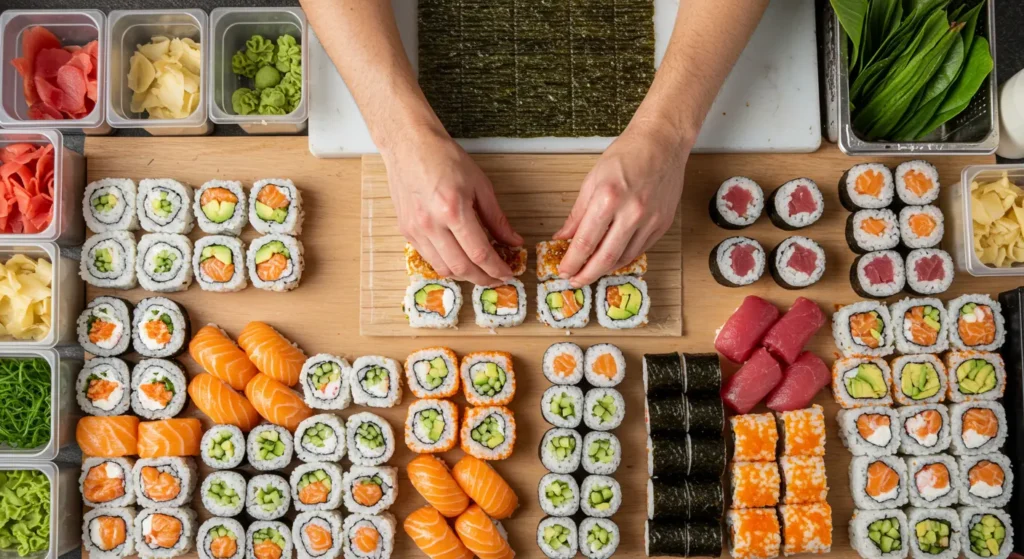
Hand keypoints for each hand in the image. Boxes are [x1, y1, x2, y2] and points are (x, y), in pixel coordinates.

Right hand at [384, 125, 522, 285]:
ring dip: (464, 275)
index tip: (508, 274)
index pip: (479, 254)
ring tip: (479, 271)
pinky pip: (429, 258)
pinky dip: (447, 264)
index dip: (496, 269)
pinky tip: (459, 258)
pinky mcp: (406, 231)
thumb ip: (497, 218)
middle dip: (483, 278)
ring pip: (443, 268)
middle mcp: (432, 224)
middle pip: (461, 268)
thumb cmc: (444, 158)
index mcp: (453, 210)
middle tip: (496, 278)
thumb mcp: (480, 185)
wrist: (409, 145)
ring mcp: (416, 230)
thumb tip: (513, 241)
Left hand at [554, 120, 689, 286]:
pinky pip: (640, 249)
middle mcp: (631, 212)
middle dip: (587, 274)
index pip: (585, 241)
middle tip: (575, 281)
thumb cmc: (626, 155)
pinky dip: (623, 257)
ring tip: (591, 271)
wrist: (662, 143)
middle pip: (605, 258)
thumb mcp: (592, 180)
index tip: (563, 270)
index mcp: (608, 198)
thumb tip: (563, 237)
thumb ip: (577, 214)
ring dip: (605, 269)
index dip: (572, 261)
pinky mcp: (663, 224)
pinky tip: (612, 258)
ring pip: (624, 257)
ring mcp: (650, 220)